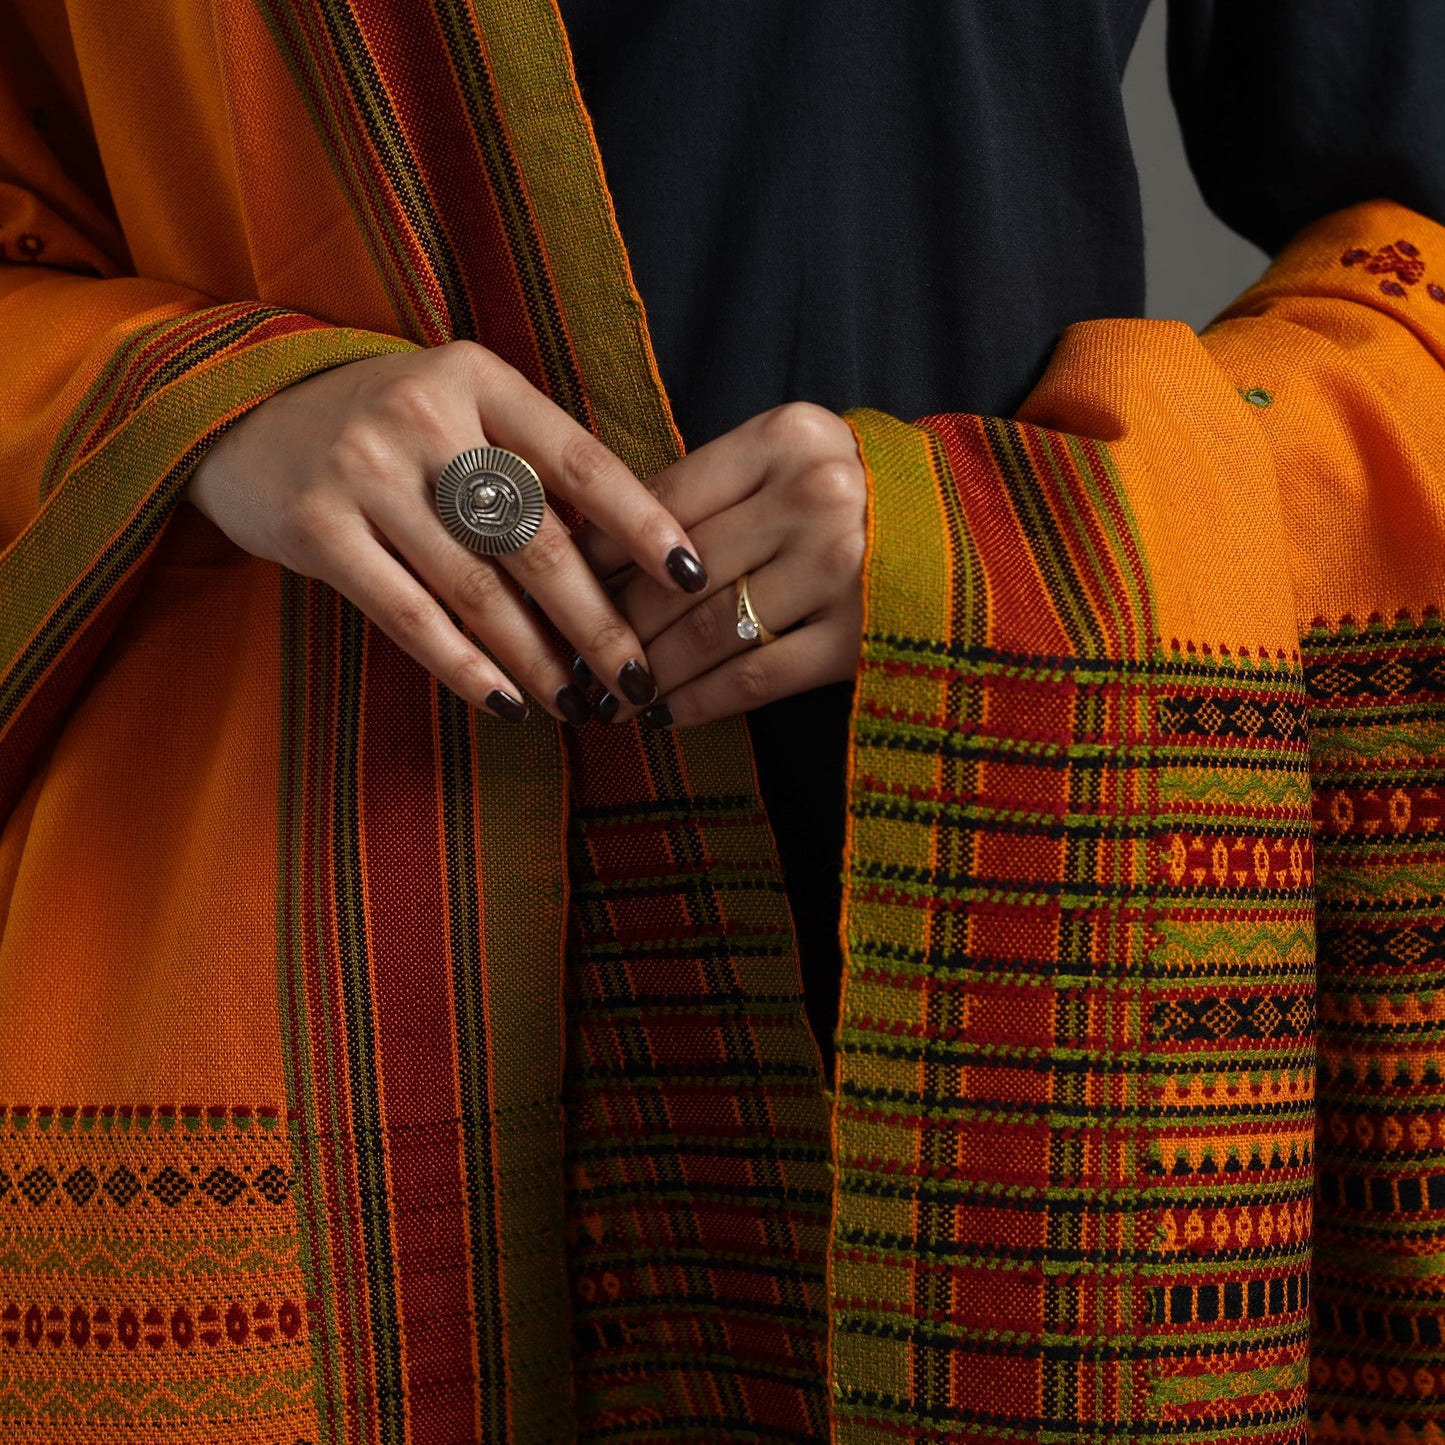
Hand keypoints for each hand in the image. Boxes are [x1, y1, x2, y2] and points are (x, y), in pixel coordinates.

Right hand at [187, 342, 708, 722]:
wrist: (239, 411)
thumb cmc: (386, 427)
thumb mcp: (461, 412)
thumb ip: (531, 466)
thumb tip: (629, 560)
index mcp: (479, 377)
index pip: (582, 461)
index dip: (643, 525)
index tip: (693, 580)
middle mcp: (423, 414)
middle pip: (536, 539)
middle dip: (597, 622)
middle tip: (640, 682)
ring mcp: (364, 469)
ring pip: (476, 588)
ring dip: (539, 659)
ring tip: (581, 706)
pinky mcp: (314, 527)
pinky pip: (408, 614)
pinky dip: (464, 667)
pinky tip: (507, 704)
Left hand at [578, 403, 865, 726]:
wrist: (984, 537)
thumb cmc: (867, 498)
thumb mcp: (799, 461)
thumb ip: (720, 488)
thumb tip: (602, 546)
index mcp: (790, 436)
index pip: (667, 497)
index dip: (603, 551)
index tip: (564, 587)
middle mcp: (818, 493)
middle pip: (678, 571)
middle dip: (614, 624)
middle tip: (572, 658)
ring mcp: (845, 567)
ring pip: (708, 628)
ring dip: (647, 671)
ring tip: (608, 698)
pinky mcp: (862, 636)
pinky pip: (755, 675)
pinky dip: (700, 700)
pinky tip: (665, 716)